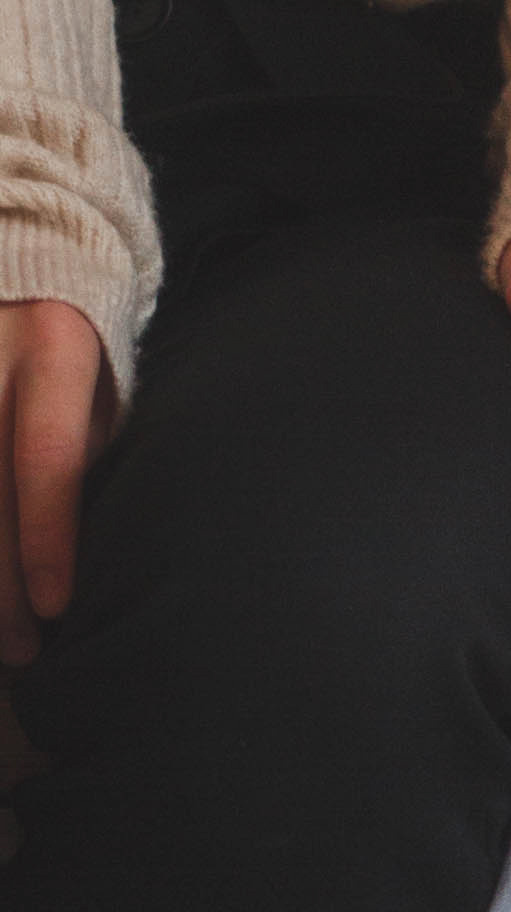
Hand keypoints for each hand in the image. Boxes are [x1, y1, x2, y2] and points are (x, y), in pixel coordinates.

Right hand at [0, 300, 110, 664]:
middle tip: (23, 651)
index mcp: (55, 352)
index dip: (49, 537)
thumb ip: (89, 454)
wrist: (24, 261)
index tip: (56, 607)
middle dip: (1, 585)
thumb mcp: (98, 388)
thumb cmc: (75, 353)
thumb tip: (100, 556)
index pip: (47, 458)